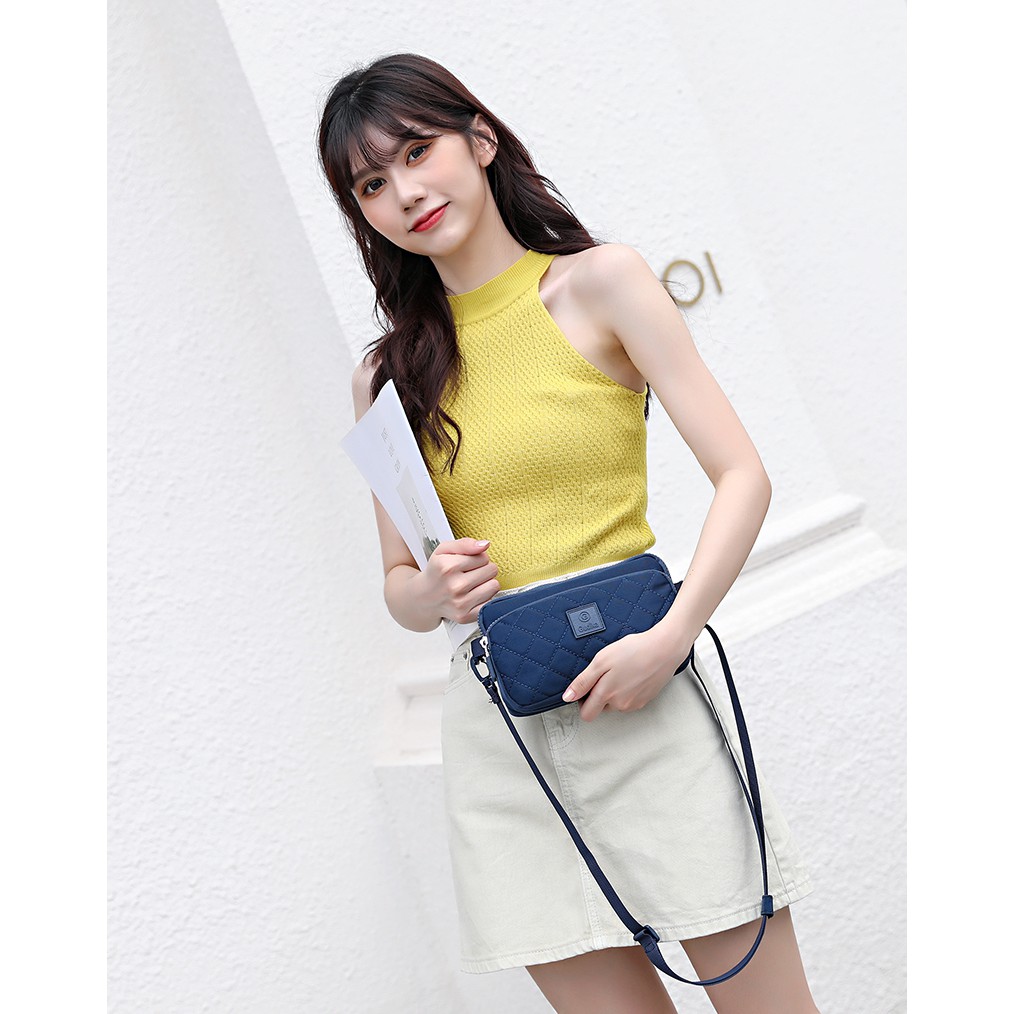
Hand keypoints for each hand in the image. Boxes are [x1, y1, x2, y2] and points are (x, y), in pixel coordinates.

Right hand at [418, 537, 500, 623]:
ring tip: (472, 584)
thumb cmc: (436, 572)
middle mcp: (454, 586)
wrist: (424, 598)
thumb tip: (485, 545)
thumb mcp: (444, 550)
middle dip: (483, 569)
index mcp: (447, 567)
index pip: (484, 557)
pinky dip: (484, 598)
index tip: (467, 563)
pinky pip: (491, 603)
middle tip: (469, 574)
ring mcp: (460, 604)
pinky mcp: (465, 616)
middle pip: (491, 570)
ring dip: (486, 583)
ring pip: (494, 586)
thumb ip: (465, 544)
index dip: (478, 558)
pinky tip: (472, 596)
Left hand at [561, 627, 693, 721]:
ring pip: (616, 704)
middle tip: (606, 674)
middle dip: (599, 695)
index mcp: (607, 695)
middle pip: (601, 708)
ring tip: (622, 670)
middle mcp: (621, 704)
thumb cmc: (634, 650)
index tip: (586, 688)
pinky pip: (629, 700)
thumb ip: (583, 682)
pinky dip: (628, 690)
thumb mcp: (601, 661)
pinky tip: (632, 674)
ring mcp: (635, 704)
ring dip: (615, 692)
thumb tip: (567, 697)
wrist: (664, 649)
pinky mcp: (646, 700)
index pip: (587, 714)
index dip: (582, 702)